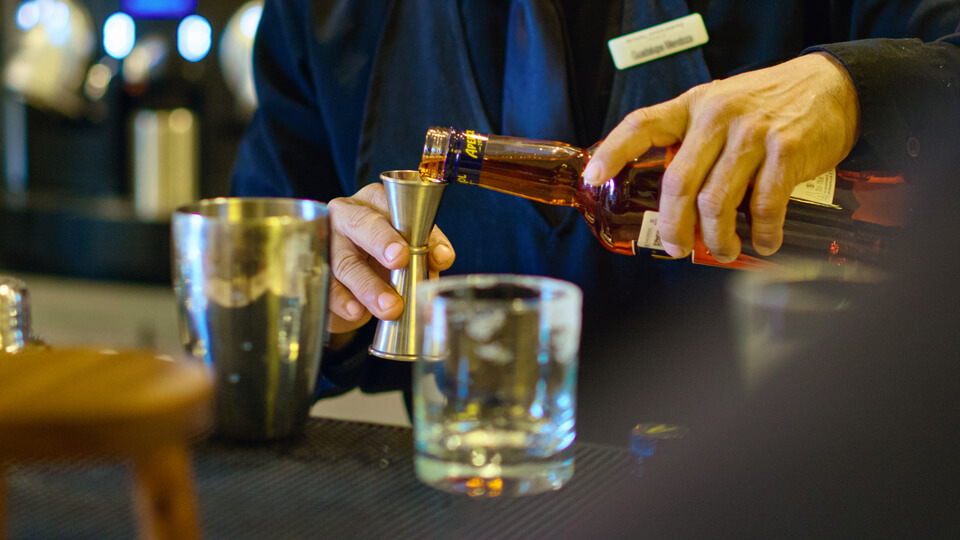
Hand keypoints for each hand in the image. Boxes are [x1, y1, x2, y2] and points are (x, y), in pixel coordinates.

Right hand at [325, 183, 454, 338]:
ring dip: (369, 286)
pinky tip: (356, 311)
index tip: (426, 248)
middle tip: (399, 260)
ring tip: (389, 307)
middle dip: (381, 242)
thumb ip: (424, 249)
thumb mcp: (406, 246)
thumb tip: (439, 258)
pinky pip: (328, 287)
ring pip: (345, 262)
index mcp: (373, 201)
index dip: (410, 226)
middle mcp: (346, 215)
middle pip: (360, 224)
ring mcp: (327, 244)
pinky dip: (343, 301)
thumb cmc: (382, 254)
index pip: (391, 204)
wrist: (351, 282)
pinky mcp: (317, 273)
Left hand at [583, 52, 859, 261]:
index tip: (592, 177)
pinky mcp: (785, 150)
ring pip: (717, 201)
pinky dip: (761, 233)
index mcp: (694, 106)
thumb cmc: (769, 106)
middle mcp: (717, 117)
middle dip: (674, 225)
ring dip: (717, 238)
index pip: (642, 125)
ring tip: (722, 250)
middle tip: (676, 247)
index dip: (613, 152)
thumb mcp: (721, 108)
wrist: (832, 87)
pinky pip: (764, 205)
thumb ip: (695, 142)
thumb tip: (671, 199)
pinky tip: (762, 242)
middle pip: (678, 182)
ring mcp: (752, 133)